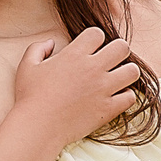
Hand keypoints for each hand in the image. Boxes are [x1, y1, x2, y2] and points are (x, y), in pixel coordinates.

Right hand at [11, 27, 139, 146]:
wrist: (38, 126)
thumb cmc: (30, 96)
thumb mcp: (27, 66)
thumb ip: (38, 48)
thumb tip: (51, 43)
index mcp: (74, 55)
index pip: (97, 33)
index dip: (94, 39)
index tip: (89, 50)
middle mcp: (93, 68)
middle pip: (122, 47)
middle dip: (117, 51)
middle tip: (109, 62)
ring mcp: (103, 89)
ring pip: (133, 71)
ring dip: (126, 73)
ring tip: (116, 79)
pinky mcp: (108, 109)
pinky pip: (130, 97)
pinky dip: (125, 97)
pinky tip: (113, 98)